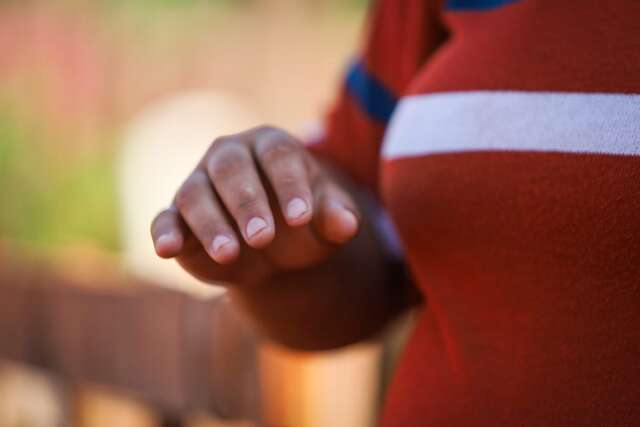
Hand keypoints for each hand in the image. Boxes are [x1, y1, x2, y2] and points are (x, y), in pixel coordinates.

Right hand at [150, 126, 360, 285]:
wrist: (276, 249)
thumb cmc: (304, 224)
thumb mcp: (327, 223)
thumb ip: (337, 219)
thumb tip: (347, 224)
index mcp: (272, 146)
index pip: (279, 156)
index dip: (289, 185)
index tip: (302, 219)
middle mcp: (230, 156)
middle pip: (232, 169)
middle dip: (246, 203)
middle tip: (263, 238)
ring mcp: (199, 183)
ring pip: (196, 194)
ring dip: (210, 223)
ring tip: (229, 253)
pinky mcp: (177, 215)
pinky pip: (165, 219)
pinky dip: (164, 232)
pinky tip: (167, 250)